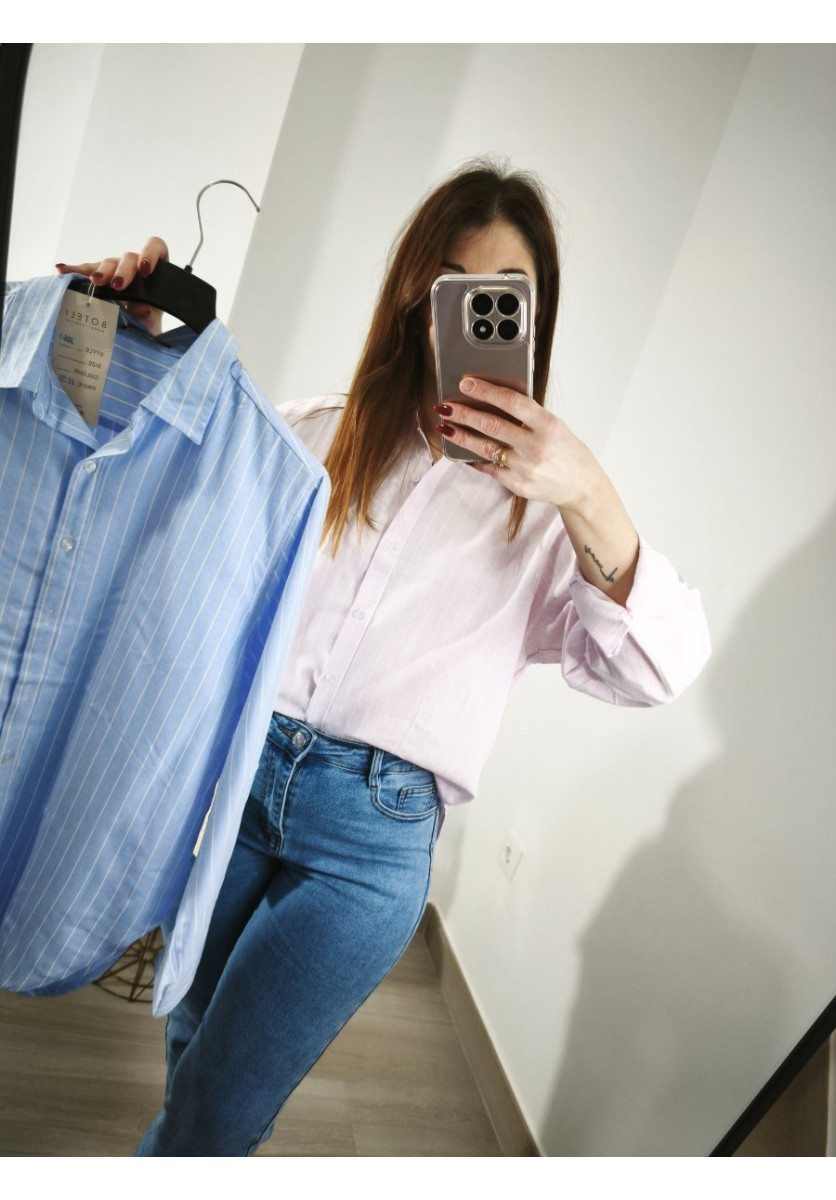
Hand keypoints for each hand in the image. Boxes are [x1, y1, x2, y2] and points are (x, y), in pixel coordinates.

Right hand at [56, 237, 169, 336]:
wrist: (136, 333)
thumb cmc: (148, 324)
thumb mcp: (151, 323)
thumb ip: (149, 316)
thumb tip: (140, 306)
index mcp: (156, 272)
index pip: (156, 249)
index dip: (150, 254)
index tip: (145, 270)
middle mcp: (135, 266)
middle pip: (128, 258)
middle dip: (122, 270)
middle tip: (116, 285)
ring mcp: (116, 270)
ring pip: (108, 264)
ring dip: (101, 271)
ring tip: (94, 281)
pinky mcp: (100, 276)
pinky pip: (86, 271)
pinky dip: (75, 270)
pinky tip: (62, 269)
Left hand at [433, 376, 599, 510]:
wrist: (580, 485)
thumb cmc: (566, 450)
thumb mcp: (553, 425)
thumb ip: (528, 415)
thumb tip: (492, 400)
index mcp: (547, 425)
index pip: (512, 402)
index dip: (486, 391)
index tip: (466, 383)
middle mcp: (536, 446)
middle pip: (492, 425)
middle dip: (464, 413)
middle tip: (445, 405)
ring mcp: (526, 468)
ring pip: (484, 448)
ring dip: (461, 436)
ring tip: (446, 426)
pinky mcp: (518, 485)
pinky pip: (489, 468)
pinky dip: (475, 458)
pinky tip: (463, 450)